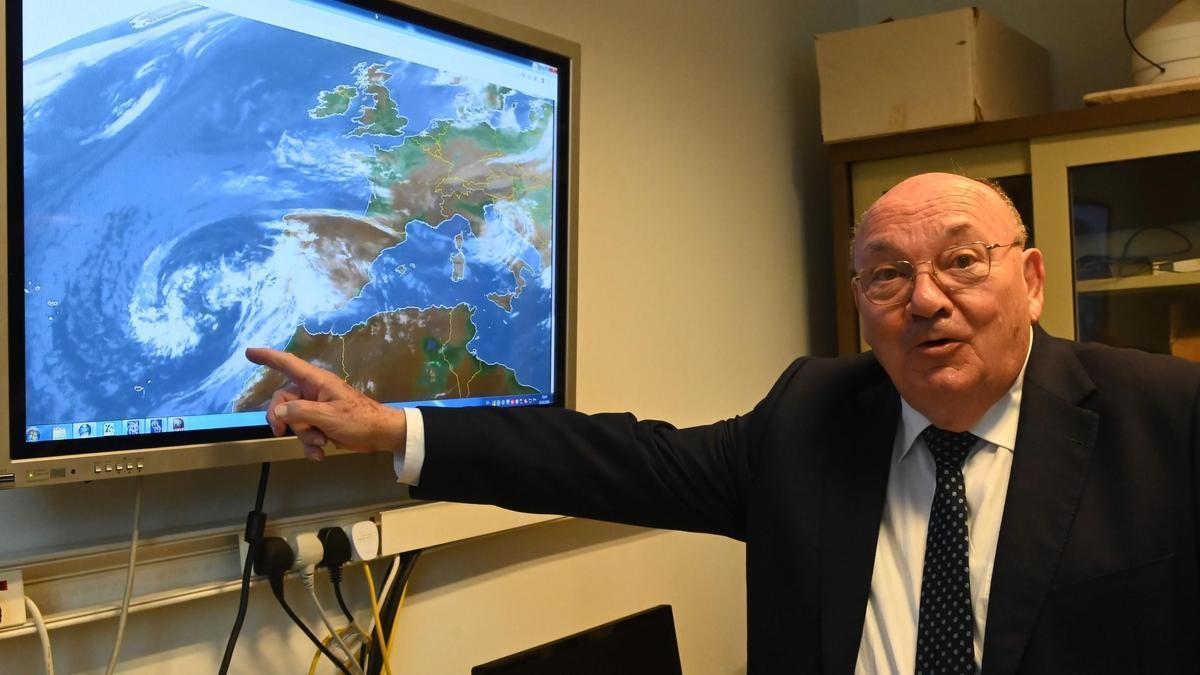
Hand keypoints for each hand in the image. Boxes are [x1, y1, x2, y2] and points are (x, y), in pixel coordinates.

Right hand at [244, 347, 406, 460]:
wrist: (381, 435)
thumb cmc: (359, 419)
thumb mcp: (329, 416)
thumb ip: (301, 412)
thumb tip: (278, 411)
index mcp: (317, 382)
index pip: (288, 364)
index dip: (268, 357)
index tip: (249, 353)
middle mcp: (313, 392)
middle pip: (283, 401)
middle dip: (284, 420)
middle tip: (281, 432)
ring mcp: (316, 408)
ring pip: (293, 421)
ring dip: (303, 436)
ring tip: (321, 443)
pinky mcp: (320, 424)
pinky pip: (304, 433)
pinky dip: (310, 445)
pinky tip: (320, 454)